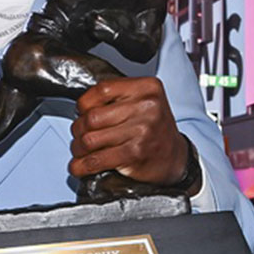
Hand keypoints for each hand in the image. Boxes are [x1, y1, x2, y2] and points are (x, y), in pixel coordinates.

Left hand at [69, 77, 188, 188]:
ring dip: (78, 148)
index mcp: (146, 88)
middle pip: (92, 117)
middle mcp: (146, 107)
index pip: (101, 90)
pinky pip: (96, 160)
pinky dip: (82, 165)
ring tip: (81, 150)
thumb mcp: (143, 101)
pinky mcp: (135, 154)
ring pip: (90, 139)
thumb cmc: (155, 128)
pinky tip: (80, 166)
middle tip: (80, 135)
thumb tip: (81, 107)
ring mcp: (141, 131)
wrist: (175, 157)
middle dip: (78, 129)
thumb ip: (117, 96)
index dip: (84, 103)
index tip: (82, 111)